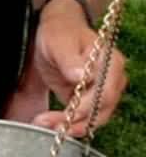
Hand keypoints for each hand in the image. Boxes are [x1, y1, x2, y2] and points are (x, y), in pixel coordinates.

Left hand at [16, 0, 127, 135]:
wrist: (57, 30)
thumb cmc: (60, 32)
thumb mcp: (59, 42)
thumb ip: (70, 59)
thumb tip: (82, 76)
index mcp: (110, 62)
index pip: (106, 93)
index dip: (87, 107)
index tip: (67, 113)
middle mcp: (112, 80)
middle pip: (101, 110)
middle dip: (76, 121)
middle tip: (48, 123)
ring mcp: (103, 91)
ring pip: (94, 118)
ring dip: (71, 126)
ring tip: (45, 124)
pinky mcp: (89, 99)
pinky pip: (85, 117)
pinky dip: (69, 123)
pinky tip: (50, 124)